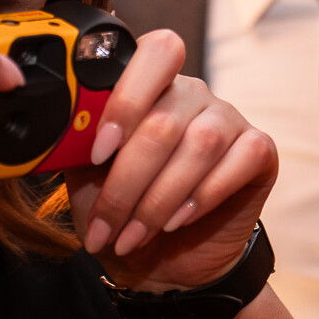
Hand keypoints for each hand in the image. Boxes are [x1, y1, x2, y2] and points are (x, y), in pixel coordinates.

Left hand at [64, 28, 276, 293]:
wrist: (163, 265)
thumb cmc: (122, 212)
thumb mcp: (86, 178)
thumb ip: (77, 142)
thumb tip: (58, 127)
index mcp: (149, 85)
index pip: (154, 53)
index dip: (126, 100)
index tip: (98, 154)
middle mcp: (192, 93)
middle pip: (164, 120)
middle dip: (127, 183)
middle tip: (107, 226)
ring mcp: (228, 119)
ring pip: (200, 144)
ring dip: (158, 200)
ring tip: (134, 236)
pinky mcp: (260, 150)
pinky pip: (240, 160)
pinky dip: (202, 197)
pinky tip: (177, 221)